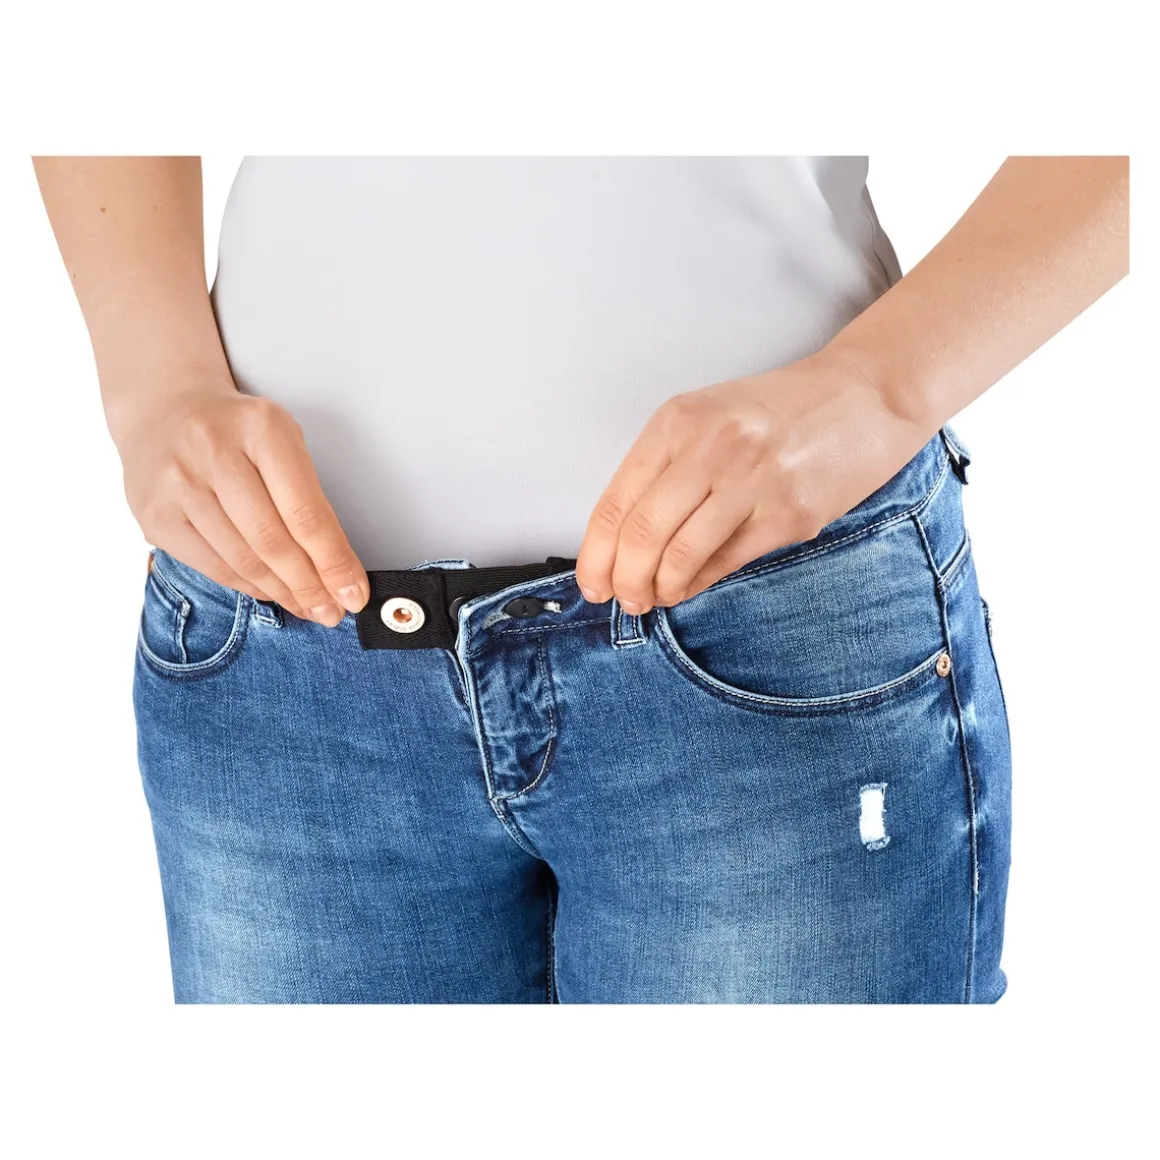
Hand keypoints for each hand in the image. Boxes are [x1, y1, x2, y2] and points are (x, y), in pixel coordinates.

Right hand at [118, 380, 368, 624]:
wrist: (165, 409)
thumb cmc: (236, 430)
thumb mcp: (283, 442)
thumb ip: (308, 497)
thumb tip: (336, 566)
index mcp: (262, 429)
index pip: (306, 513)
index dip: (334, 562)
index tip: (353, 593)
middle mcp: (215, 452)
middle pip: (273, 541)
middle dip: (310, 586)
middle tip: (332, 611)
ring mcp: (179, 485)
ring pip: (242, 559)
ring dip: (282, 592)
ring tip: (307, 606)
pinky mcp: (155, 515)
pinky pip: (211, 565)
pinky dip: (247, 586)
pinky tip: (270, 591)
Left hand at [573, 350, 929, 612]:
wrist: (863, 398)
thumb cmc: (779, 412)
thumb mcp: (708, 419)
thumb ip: (664, 470)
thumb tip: (622, 542)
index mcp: (679, 421)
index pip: (616, 503)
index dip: (595, 555)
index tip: (591, 582)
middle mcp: (711, 448)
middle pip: (641, 536)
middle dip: (623, 581)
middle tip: (624, 599)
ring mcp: (752, 481)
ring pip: (679, 557)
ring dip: (659, 590)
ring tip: (654, 598)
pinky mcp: (789, 515)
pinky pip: (725, 563)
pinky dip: (698, 584)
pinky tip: (689, 588)